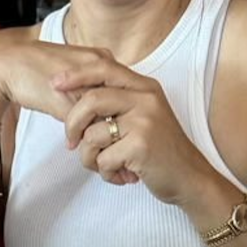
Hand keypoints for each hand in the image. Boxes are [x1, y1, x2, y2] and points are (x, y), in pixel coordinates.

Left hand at [53, 59, 210, 201]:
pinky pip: (103, 159)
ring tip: (107, 166)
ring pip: (93, 136)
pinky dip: (106, 173)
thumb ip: (118, 104)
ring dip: (91, 158)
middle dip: (72, 124)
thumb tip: (76, 100)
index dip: (75, 75)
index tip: (55, 84)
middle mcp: (146, 99)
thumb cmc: (161, 151)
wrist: (190, 178)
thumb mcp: (144, 117)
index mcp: (144, 87)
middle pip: (91, 100)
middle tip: (71, 143)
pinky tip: (123, 176)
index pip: (103, 68)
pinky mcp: (141, 146)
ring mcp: (144, 121)